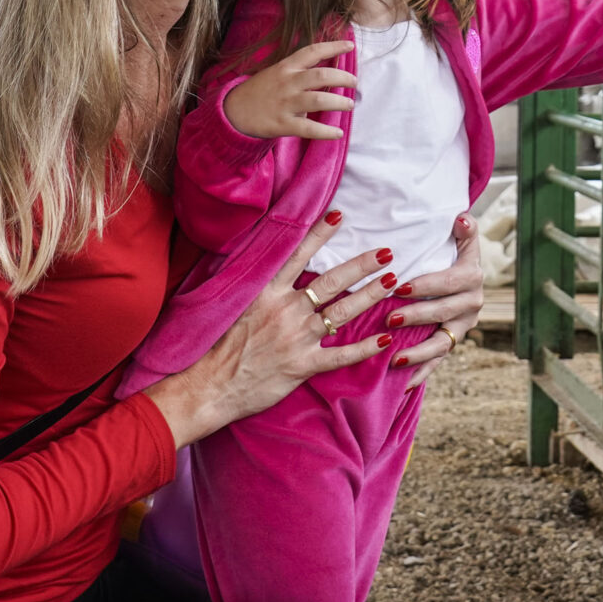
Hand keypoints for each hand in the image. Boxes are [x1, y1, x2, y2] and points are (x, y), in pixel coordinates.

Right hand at [142, 212, 395, 445]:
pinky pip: (340, 355)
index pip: (298, 256)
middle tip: (386, 252)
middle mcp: (286, 311)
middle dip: (362, 265)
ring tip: (392, 282)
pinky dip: (364, 348)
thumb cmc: (218, 346)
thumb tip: (273, 268)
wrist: (209, 386)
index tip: (340, 215)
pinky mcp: (302, 365)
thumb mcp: (235, 305)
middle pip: (332, 282)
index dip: (320, 234)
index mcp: (267, 293)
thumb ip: (259, 288)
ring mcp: (297, 338)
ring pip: (342, 313)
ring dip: (370, 296)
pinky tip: (385, 340)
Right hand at [222, 40, 355, 140]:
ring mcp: (285, 103)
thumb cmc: (260, 91)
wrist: (233, 111)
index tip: (350, 46)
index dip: (333, 47)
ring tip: (349, 104)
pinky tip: (338, 133)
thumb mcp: (277, 74)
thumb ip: (300, 73)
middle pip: (321, 75)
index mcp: (286, 67)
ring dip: (339, 102)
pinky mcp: (282, 124)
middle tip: (354, 82)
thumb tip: (329, 76)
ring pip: (318, 100)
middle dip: (342, 77)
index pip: (312, 51)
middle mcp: (288, 83)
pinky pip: (308, 128)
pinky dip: (326, 132)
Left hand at [385, 211, 486, 388]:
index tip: (401, 286)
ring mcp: (463, 326)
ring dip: (419, 351)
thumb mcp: (460, 239)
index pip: (452, 281)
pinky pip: (438, 361)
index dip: (428, 285)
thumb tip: (461, 218)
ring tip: (396, 357)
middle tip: (389, 320)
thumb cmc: (452, 253)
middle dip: (416, 317)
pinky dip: (421, 372)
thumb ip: (464, 229)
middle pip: (445, 313)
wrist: (462, 276)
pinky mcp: (454, 342)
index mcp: (473, 276)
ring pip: (443, 343)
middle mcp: (473, 303)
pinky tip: (403, 384)